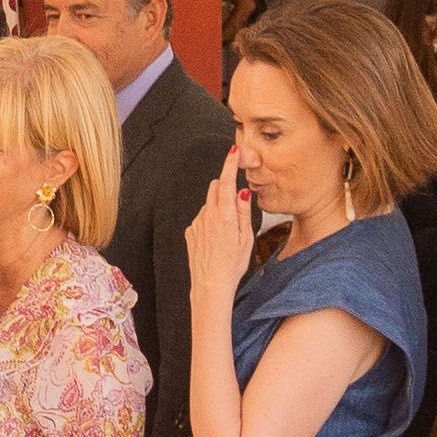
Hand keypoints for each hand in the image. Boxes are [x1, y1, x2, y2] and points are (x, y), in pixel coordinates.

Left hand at [184, 150, 258, 297]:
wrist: (210, 285)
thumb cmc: (232, 265)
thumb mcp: (246, 238)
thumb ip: (243, 211)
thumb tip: (242, 192)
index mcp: (224, 215)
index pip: (226, 182)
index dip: (230, 164)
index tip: (233, 151)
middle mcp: (207, 216)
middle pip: (214, 188)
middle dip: (224, 187)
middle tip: (235, 202)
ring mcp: (196, 224)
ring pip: (208, 204)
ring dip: (218, 208)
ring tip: (226, 232)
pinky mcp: (190, 232)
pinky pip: (201, 218)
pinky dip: (209, 221)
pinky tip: (215, 239)